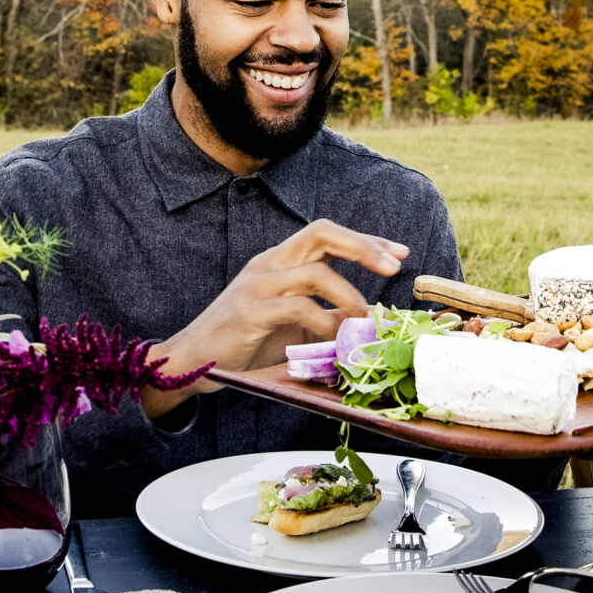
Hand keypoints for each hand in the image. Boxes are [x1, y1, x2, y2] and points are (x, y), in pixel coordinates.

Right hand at [143, 220, 406, 415]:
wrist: (194, 360)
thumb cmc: (245, 341)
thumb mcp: (292, 323)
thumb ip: (325, 313)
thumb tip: (369, 317)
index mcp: (279, 260)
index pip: (327, 234)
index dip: (365, 240)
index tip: (399, 254)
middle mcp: (269, 263)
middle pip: (322, 232)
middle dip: (364, 245)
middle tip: (393, 268)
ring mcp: (258, 284)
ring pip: (316, 271)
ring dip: (350, 294)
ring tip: (364, 319)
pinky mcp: (250, 311)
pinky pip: (298, 307)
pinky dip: (325, 321)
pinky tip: (334, 336)